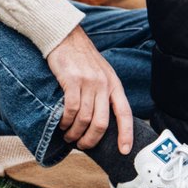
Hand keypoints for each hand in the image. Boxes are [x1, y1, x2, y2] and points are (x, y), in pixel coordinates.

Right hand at [44, 24, 134, 153]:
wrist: (66, 37)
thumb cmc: (82, 58)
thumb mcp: (101, 73)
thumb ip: (104, 93)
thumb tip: (102, 122)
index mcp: (114, 84)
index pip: (125, 113)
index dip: (126, 133)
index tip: (124, 150)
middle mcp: (104, 84)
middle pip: (102, 122)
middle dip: (91, 139)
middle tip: (82, 145)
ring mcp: (88, 82)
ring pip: (85, 119)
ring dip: (75, 133)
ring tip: (69, 136)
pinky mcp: (72, 80)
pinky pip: (71, 109)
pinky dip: (65, 121)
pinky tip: (62, 124)